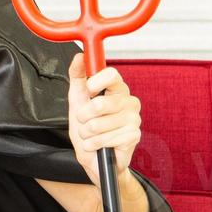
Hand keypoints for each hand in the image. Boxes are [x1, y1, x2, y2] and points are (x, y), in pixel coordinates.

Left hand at [66, 52, 143, 188]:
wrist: (93, 155)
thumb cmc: (87, 126)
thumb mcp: (77, 98)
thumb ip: (78, 75)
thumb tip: (79, 56)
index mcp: (117, 89)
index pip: (112, 75)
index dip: (95, 83)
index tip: (88, 91)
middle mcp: (129, 101)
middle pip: (101, 103)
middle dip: (84, 116)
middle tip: (84, 120)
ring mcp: (133, 119)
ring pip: (99, 124)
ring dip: (87, 132)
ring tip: (90, 133)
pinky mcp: (134, 136)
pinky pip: (105, 138)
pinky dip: (94, 143)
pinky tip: (98, 144)